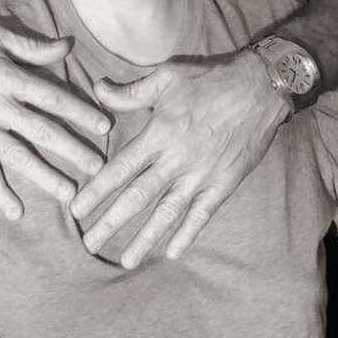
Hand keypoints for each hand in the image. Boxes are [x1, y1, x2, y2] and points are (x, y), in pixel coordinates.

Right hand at [0, 20, 108, 218]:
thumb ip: (31, 44)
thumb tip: (67, 45)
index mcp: (8, 77)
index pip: (52, 97)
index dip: (80, 112)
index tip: (104, 127)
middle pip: (42, 131)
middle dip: (73, 150)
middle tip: (97, 167)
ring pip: (18, 156)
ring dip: (45, 176)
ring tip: (68, 193)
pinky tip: (15, 210)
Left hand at [70, 50, 289, 267]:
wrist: (261, 88)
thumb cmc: (210, 79)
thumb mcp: (166, 76)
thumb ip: (130, 91)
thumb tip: (97, 89)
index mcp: (158, 134)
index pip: (120, 169)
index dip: (97, 191)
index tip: (76, 210)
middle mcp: (176, 159)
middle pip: (137, 197)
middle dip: (111, 223)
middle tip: (89, 244)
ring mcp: (201, 175)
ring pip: (167, 212)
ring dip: (145, 238)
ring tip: (125, 261)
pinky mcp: (223, 183)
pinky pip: (202, 214)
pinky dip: (187, 234)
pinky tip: (172, 253)